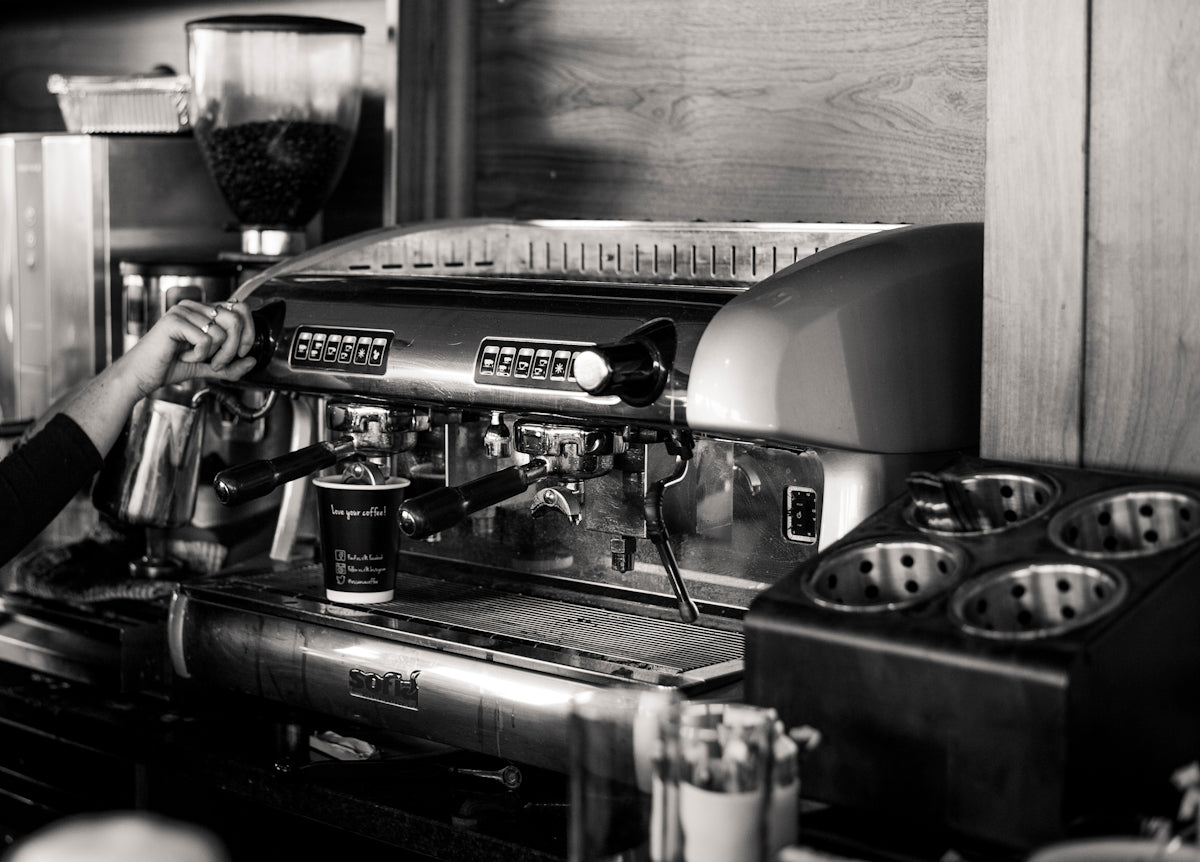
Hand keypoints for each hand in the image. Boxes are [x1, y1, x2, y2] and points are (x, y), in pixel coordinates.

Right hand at [56, 299, 258, 456]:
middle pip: (235, 319)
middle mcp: (194, 306)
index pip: (240, 308)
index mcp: (203, 311)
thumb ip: (230, 365)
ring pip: (222, 332)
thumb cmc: (168, 366)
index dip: (248, 331)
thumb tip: (253, 360)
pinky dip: (198, 355)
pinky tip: (182, 355)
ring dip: (213, 355)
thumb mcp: (207, 366)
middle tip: (217, 363)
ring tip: (193, 358)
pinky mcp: (174, 321)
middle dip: (233, 348)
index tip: (242, 353)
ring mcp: (183, 311)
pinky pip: (205, 340)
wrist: (141, 376)